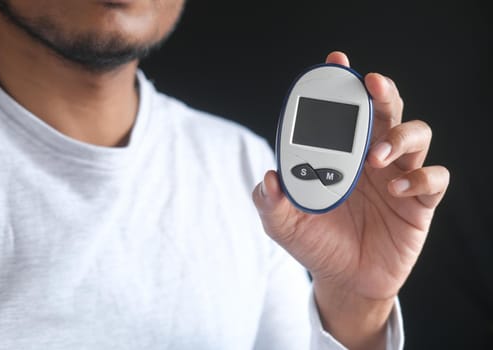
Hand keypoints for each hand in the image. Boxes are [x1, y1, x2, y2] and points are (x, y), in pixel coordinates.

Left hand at [252, 51, 449, 348]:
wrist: (343, 280)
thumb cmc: (315, 244)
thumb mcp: (283, 225)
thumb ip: (271, 202)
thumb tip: (269, 178)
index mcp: (339, 155)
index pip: (344, 111)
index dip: (342, 85)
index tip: (336, 63)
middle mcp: (370, 158)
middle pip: (386, 110)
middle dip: (381, 92)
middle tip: (370, 85)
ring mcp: (397, 176)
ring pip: (417, 134)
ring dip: (399, 136)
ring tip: (375, 158)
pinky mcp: (419, 202)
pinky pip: (435, 178)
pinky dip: (421, 178)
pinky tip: (397, 191)